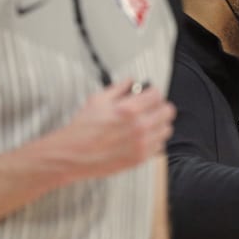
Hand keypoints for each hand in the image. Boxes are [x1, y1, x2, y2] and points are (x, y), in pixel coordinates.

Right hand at [46, 79, 174, 184]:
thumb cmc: (82, 129)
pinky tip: (142, 138)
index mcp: (129, 110)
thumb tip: (131, 81)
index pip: (157, 95)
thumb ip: (119, 88)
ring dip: (159, 124)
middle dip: (159, 106)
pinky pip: (160, 146)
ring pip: (166, 129)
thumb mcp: (98, 100)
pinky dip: (154, 140)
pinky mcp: (141, 158)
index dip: (152, 92)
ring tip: (146, 123)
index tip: (148, 94)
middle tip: (150, 108)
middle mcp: (139, 127)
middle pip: (167, 111)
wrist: (71, 155)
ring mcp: (142, 144)